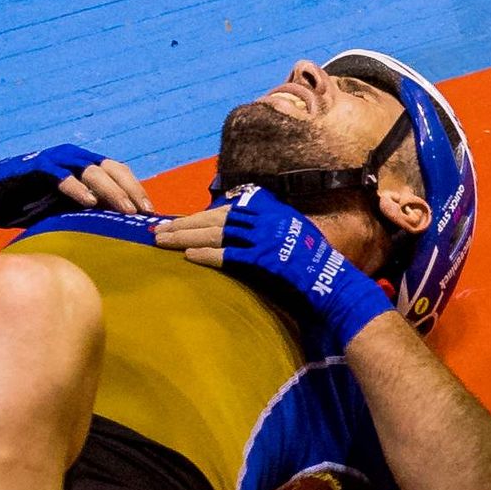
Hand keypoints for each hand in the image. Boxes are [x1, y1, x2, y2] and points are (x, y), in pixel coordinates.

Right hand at [0, 145, 154, 239]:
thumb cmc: (29, 205)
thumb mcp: (66, 210)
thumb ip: (90, 211)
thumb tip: (121, 229)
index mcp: (84, 166)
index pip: (119, 172)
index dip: (136, 189)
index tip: (150, 212)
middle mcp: (73, 158)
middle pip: (112, 168)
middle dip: (130, 190)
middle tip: (141, 212)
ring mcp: (56, 160)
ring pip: (92, 169)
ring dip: (111, 190)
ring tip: (124, 210)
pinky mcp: (37, 167)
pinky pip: (62, 176)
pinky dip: (77, 188)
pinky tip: (89, 203)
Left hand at [154, 187, 394, 349]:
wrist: (331, 280)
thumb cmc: (310, 262)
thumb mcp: (288, 232)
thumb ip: (262, 227)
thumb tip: (233, 229)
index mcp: (271, 209)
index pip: (226, 210)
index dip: (199, 216)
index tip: (178, 222)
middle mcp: (267, 219)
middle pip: (215, 218)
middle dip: (184, 224)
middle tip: (159, 230)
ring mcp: (266, 237)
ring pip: (217, 233)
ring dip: (187, 237)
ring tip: (163, 241)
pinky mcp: (265, 259)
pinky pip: (230, 255)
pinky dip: (208, 255)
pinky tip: (188, 257)